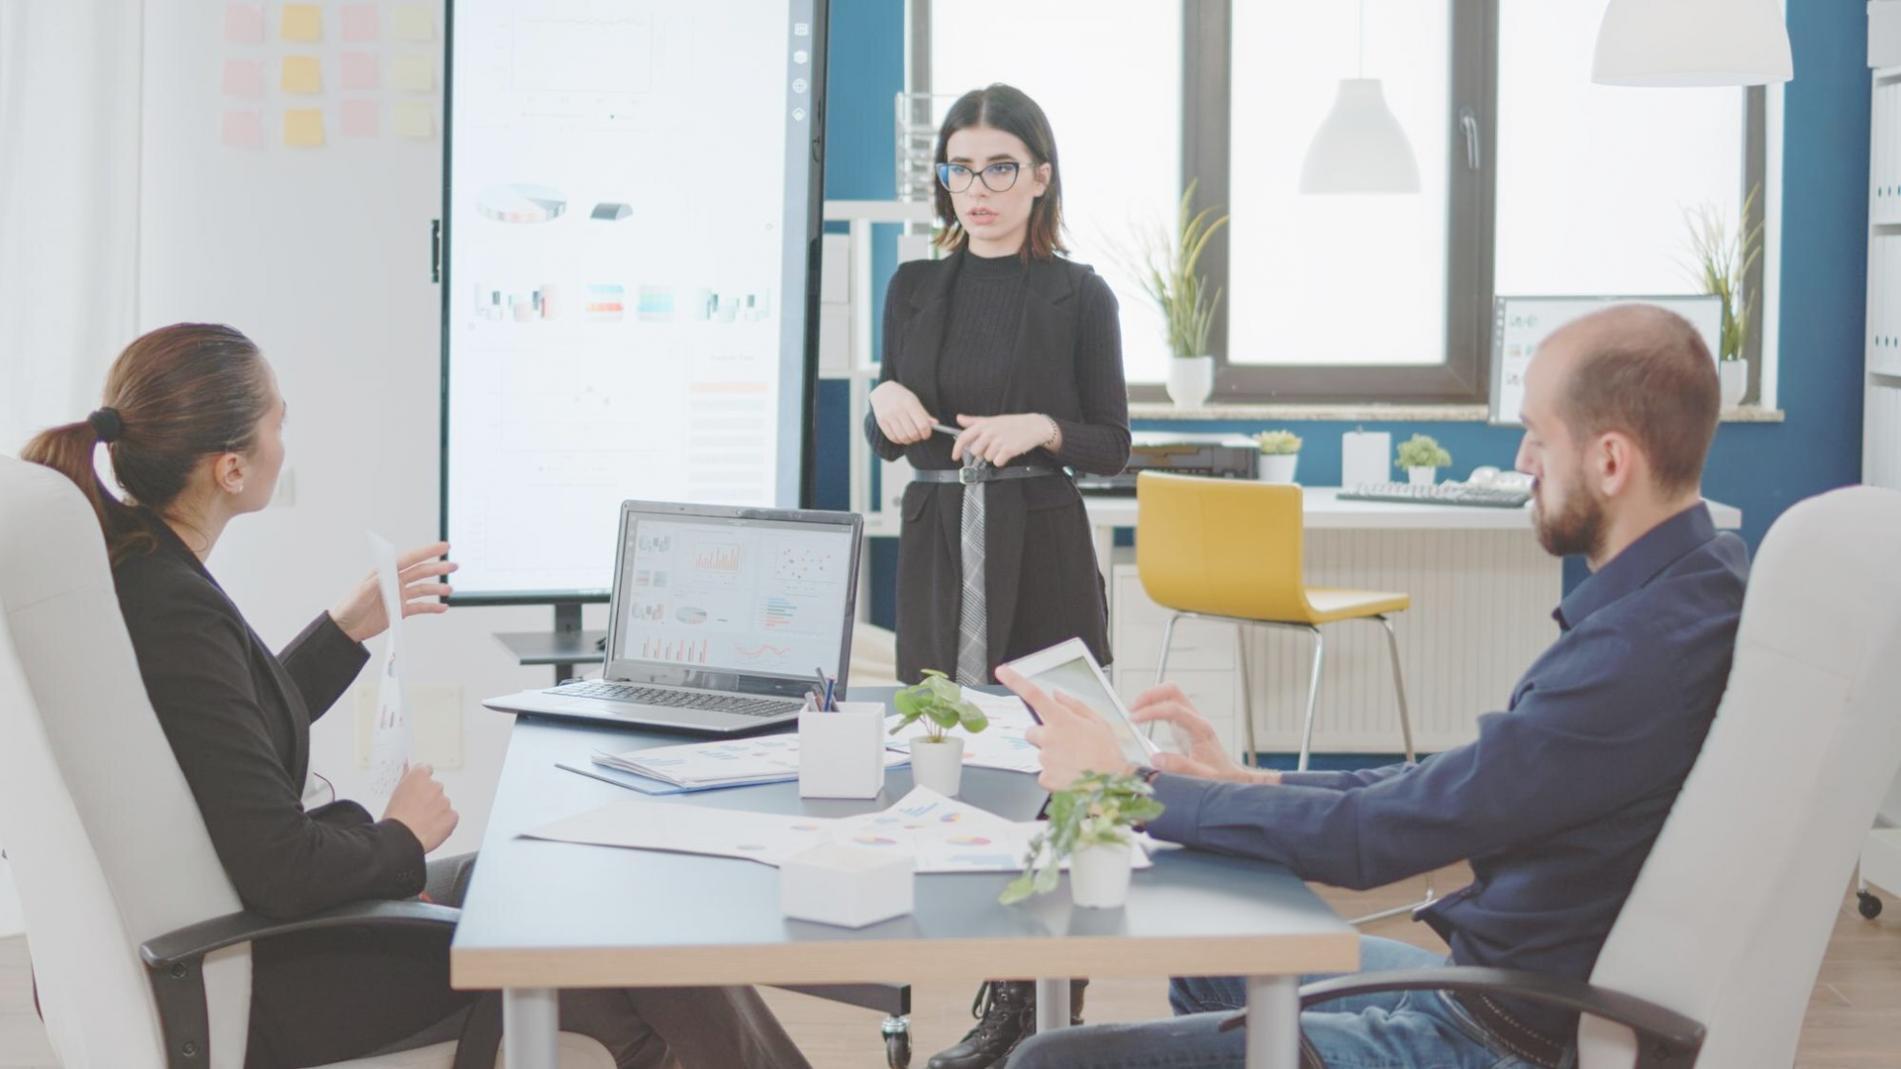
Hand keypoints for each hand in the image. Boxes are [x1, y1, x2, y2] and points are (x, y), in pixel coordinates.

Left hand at [329, 541, 455, 643]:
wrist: (346, 628)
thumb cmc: (349, 607)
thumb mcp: (361, 592)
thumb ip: (377, 581)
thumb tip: (391, 573)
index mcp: (385, 573)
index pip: (409, 559)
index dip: (427, 552)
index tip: (443, 547)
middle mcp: (394, 582)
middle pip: (420, 572)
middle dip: (437, 568)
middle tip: (453, 566)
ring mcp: (399, 596)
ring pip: (423, 589)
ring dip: (437, 588)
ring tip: (449, 590)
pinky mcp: (400, 610)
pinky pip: (420, 606)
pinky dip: (432, 607)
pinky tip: (442, 607)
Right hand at [383, 764, 458, 852]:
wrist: (400, 839)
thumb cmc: (394, 819)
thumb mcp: (394, 794)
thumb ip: (406, 780)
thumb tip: (407, 767)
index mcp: (419, 777)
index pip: (426, 770)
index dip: (422, 781)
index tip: (420, 788)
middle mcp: (435, 786)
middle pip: (435, 789)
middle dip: (429, 798)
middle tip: (418, 812)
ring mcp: (445, 801)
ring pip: (443, 804)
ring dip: (436, 811)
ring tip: (422, 823)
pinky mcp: (452, 816)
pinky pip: (451, 817)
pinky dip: (444, 823)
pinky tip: (431, 829)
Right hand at [870, 381, 934, 444]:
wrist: (883, 391)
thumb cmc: (902, 398)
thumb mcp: (915, 401)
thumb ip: (924, 414)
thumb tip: (935, 424)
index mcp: (910, 403)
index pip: (922, 425)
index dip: (926, 433)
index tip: (926, 434)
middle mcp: (898, 409)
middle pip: (913, 433)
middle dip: (917, 437)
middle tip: (918, 436)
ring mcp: (888, 416)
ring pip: (903, 437)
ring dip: (909, 440)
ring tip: (910, 437)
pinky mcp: (881, 421)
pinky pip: (892, 437)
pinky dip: (899, 440)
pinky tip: (901, 436)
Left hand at [952, 414, 1057, 466]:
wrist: (1033, 426)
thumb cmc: (1012, 424)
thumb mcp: (992, 420)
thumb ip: (974, 421)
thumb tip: (959, 418)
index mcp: (984, 425)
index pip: (964, 437)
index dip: (957, 449)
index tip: (955, 456)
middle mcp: (990, 432)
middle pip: (975, 451)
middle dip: (982, 452)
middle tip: (992, 446)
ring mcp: (999, 441)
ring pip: (987, 458)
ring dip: (994, 455)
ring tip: (1002, 447)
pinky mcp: (1008, 450)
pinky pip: (997, 462)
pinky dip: (1002, 460)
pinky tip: (1007, 452)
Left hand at [996, 665, 1133, 790]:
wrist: (1113, 785)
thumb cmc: (1108, 753)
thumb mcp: (1098, 722)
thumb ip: (1074, 705)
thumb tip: (1056, 694)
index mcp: (1062, 720)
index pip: (1034, 695)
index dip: (1015, 681)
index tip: (1001, 671)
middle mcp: (1049, 738)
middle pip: (1031, 732)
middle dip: (1043, 735)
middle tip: (1065, 743)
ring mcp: (1045, 759)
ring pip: (1040, 753)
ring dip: (1052, 755)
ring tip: (1074, 761)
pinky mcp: (1045, 778)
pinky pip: (1043, 773)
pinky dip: (1053, 774)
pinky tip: (1069, 774)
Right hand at [1130, 684, 1280, 784]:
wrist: (1230, 776)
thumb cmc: (1219, 776)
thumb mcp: (1203, 777)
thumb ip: (1181, 767)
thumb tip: (1156, 759)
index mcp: (1200, 729)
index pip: (1173, 709)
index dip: (1152, 711)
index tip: (1134, 720)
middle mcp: (1196, 719)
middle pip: (1172, 691)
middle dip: (1150, 695)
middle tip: (1132, 709)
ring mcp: (1190, 720)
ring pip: (1170, 695)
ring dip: (1151, 698)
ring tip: (1134, 712)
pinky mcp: (1185, 724)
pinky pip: (1168, 706)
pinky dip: (1154, 707)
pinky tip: (1143, 718)